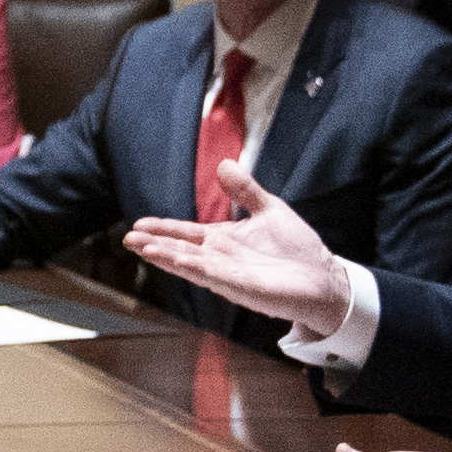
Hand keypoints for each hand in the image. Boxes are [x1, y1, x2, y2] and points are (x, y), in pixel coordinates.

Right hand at [118, 157, 352, 336]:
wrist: (324, 277)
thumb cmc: (298, 250)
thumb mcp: (269, 209)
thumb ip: (245, 191)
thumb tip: (223, 165)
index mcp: (224, 241)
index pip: (186, 234)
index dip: (163, 228)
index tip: (139, 222)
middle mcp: (220, 259)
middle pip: (179, 249)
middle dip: (153, 243)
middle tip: (128, 237)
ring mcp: (227, 274)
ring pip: (188, 263)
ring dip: (163, 255)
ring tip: (138, 246)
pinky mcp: (240, 286)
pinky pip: (210, 274)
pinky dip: (189, 265)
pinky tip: (172, 258)